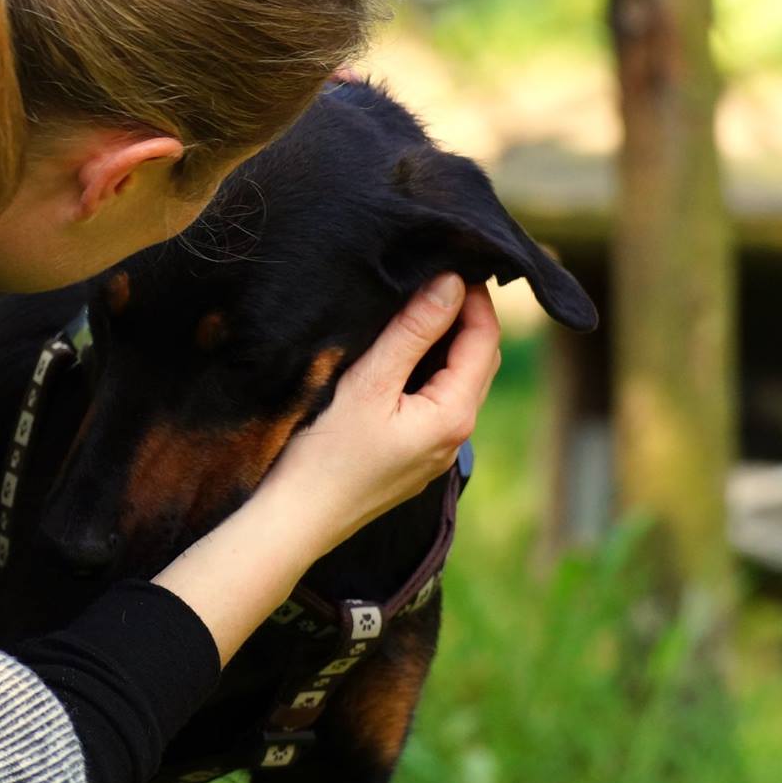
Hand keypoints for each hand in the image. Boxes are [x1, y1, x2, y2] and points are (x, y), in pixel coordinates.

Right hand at [261, 272, 502, 550]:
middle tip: (437, 276)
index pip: (484, 341)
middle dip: (466, 317)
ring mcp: (436, 451)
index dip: (474, 298)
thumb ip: (414, 331)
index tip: (451, 262)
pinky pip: (436, 401)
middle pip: (478, 361)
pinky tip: (401, 354)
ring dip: (447, 343)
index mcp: (454, 416)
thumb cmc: (327, 453)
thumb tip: (452, 282)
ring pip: (458, 382)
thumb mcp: (370, 382)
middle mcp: (456, 436)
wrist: (297, 520)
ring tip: (418, 306)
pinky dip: (430, 369)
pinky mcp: (414, 458)